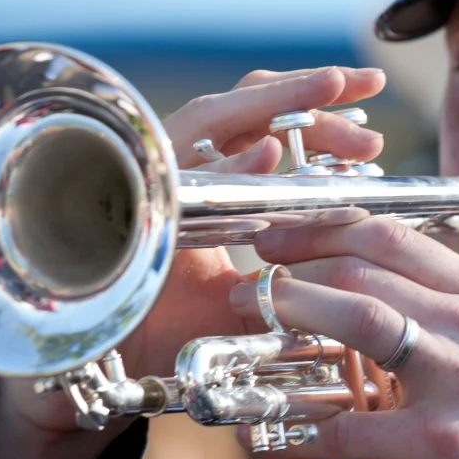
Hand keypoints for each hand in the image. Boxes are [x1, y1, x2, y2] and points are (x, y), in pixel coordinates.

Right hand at [0, 65, 386, 458]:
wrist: (87, 372)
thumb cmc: (161, 328)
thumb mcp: (242, 293)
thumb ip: (283, 265)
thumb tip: (349, 243)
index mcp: (203, 183)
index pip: (263, 123)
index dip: (315, 110)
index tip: (371, 116)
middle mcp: (172, 168)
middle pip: (245, 104)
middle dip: (308, 92)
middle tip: (366, 86)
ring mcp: (141, 176)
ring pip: (213, 116)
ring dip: (274, 102)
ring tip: (332, 88)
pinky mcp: (120, 202)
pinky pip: (174, 172)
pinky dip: (225, 162)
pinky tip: (269, 154)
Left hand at [234, 215, 458, 458]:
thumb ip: (431, 312)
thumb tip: (346, 279)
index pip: (393, 238)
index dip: (323, 231)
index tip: (278, 240)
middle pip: (366, 271)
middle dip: (293, 272)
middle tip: (250, 290)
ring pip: (358, 320)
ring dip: (291, 313)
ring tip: (249, 323)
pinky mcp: (437, 445)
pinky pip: (346, 427)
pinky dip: (296, 428)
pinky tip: (263, 433)